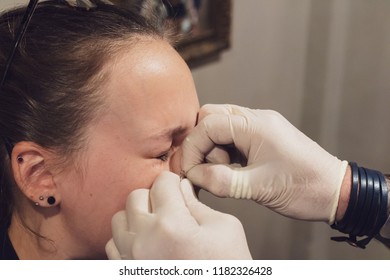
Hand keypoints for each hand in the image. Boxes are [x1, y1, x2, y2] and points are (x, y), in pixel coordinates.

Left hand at [105, 171, 251, 259]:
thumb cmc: (226, 269)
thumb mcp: (224, 228)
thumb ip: (197, 203)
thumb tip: (181, 188)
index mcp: (171, 225)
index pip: (161, 182)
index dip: (174, 182)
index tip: (179, 189)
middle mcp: (144, 241)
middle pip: (135, 196)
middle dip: (154, 197)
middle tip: (171, 208)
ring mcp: (131, 259)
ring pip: (120, 219)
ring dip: (137, 217)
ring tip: (158, 227)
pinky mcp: (126, 271)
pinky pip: (113, 244)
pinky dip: (128, 239)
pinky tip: (148, 243)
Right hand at [182, 104, 347, 222]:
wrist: (334, 190)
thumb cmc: (303, 187)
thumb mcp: (257, 188)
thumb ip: (220, 180)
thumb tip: (193, 175)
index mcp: (255, 125)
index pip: (208, 123)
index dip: (193, 147)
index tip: (190, 171)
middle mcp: (256, 119)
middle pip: (211, 117)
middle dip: (202, 144)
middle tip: (209, 169)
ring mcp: (260, 127)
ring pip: (221, 126)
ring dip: (214, 149)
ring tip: (226, 173)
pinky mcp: (263, 137)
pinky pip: (233, 137)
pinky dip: (225, 152)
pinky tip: (234, 170)